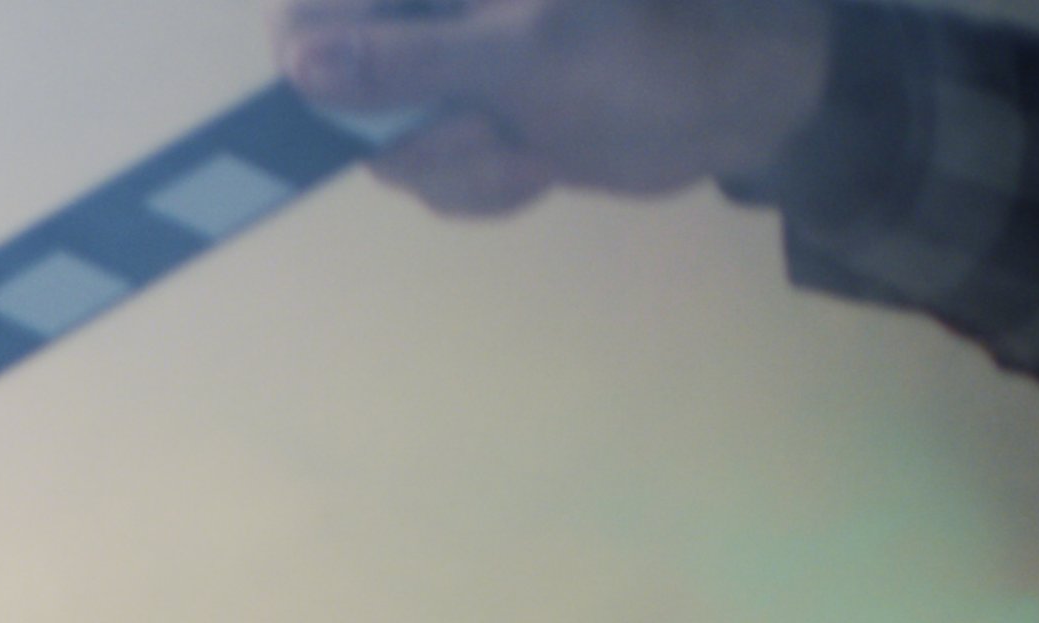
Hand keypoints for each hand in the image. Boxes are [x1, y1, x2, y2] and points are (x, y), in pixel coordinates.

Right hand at [277, 0, 831, 215]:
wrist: (740, 100)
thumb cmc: (646, 54)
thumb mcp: (523, 55)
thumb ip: (407, 61)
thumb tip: (298, 65)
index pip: (315, 13)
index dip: (314, 65)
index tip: (355, 113)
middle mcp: (430, 18)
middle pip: (344, 96)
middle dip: (419, 136)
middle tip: (492, 131)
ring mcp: (451, 74)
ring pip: (392, 147)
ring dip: (460, 170)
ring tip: (531, 149)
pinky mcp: (477, 123)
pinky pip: (434, 175)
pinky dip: (483, 188)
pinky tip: (539, 163)